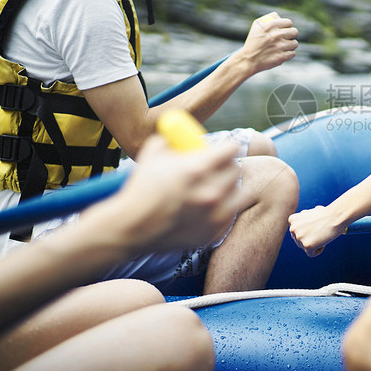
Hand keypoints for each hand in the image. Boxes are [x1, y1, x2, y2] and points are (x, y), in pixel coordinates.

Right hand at [101, 135, 242, 253]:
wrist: (131, 227)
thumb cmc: (141, 189)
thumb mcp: (152, 153)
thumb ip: (171, 140)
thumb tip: (181, 137)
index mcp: (198, 169)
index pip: (231, 149)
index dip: (227, 147)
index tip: (223, 149)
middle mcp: (211, 191)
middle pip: (235, 170)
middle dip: (226, 166)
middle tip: (217, 168)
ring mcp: (214, 215)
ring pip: (238, 193)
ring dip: (229, 188)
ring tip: (216, 188)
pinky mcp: (213, 233)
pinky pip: (230, 215)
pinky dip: (224, 210)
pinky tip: (210, 207)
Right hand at [239, 12, 298, 73]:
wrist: (248, 60)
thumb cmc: (253, 42)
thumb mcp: (256, 26)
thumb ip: (269, 18)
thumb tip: (279, 17)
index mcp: (270, 25)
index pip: (289, 22)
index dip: (287, 26)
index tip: (284, 30)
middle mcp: (276, 35)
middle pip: (295, 32)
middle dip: (291, 35)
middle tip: (287, 38)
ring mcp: (279, 46)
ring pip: (295, 43)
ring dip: (290, 45)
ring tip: (284, 47)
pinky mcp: (281, 57)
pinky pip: (292, 53)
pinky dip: (288, 54)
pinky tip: (281, 54)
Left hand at [288, 205, 346, 256]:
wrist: (336, 216)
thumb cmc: (326, 214)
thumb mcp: (309, 213)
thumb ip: (302, 221)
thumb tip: (302, 229)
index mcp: (292, 220)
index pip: (296, 233)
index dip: (308, 231)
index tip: (316, 226)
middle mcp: (292, 228)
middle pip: (299, 241)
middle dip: (310, 238)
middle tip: (320, 231)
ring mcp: (299, 237)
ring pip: (305, 248)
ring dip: (314, 243)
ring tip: (322, 233)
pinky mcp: (307, 245)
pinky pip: (312, 254)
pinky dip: (319, 249)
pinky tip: (324, 239)